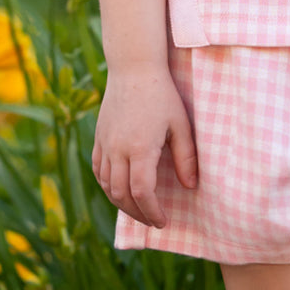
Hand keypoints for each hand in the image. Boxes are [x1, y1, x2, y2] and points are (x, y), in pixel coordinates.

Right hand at [91, 63, 197, 226]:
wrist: (133, 67)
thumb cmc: (162, 94)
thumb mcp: (180, 124)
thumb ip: (186, 157)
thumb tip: (191, 186)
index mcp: (139, 147)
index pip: (142, 193)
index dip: (152, 212)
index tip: (163, 221)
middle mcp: (117, 149)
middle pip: (121, 196)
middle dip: (138, 214)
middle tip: (153, 221)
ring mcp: (105, 143)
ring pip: (107, 186)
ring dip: (122, 204)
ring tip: (139, 210)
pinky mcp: (98, 137)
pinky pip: (98, 171)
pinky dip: (107, 186)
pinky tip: (120, 190)